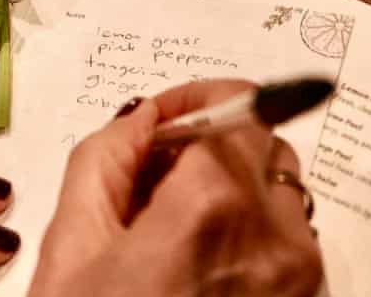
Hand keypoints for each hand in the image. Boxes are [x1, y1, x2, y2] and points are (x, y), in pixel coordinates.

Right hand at [28, 79, 322, 296]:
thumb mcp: (72, 241)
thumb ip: (104, 156)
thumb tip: (140, 115)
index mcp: (209, 209)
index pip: (234, 107)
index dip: (195, 98)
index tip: (166, 111)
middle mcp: (272, 236)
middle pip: (262, 142)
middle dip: (211, 138)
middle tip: (157, 167)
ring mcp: (298, 274)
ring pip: (280, 187)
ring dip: (234, 181)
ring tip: (175, 218)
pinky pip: (289, 234)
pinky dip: (252, 224)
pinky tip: (200, 256)